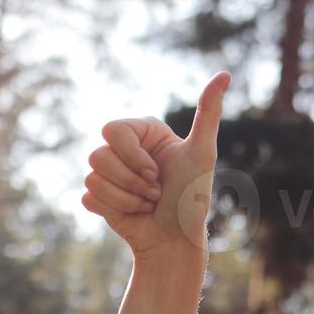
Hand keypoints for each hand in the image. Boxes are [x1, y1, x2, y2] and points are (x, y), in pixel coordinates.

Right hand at [81, 72, 229, 260]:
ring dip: (126, 198)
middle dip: (131, 181)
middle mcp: (123, 148)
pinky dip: (114, 209)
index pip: (112, 130)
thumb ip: (209, 111)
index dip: (132, 157)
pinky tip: (134, 213)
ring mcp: (109, 172)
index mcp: (142, 132)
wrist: (177, 240)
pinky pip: (89, 196)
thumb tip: (225, 74)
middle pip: (98, 155)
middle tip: (156, 192)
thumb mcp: (203, 152)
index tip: (157, 173)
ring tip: (147, 204)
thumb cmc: (192, 196)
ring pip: (93, 177)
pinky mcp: (98, 196)